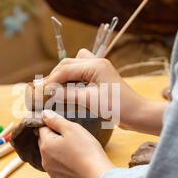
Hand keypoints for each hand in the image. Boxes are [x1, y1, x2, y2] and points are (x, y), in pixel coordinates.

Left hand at [38, 110, 114, 177]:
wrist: (98, 176)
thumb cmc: (86, 150)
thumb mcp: (72, 129)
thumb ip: (56, 120)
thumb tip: (43, 114)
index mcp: (46, 145)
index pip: (42, 129)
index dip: (54, 126)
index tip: (66, 128)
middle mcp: (45, 160)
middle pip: (46, 144)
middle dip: (56, 140)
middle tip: (74, 140)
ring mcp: (52, 174)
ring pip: (53, 158)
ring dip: (60, 154)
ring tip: (78, 153)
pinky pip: (60, 171)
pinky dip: (66, 168)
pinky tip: (78, 165)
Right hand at [43, 49, 166, 134]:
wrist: (137, 114)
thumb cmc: (118, 107)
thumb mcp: (90, 101)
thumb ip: (69, 94)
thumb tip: (50, 92)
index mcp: (95, 65)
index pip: (66, 69)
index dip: (51, 80)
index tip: (40, 90)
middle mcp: (97, 63)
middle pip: (68, 64)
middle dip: (55, 76)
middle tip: (44, 90)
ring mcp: (99, 71)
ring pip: (74, 67)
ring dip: (63, 76)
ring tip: (53, 90)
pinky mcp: (100, 79)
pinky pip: (80, 74)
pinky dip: (71, 80)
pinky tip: (66, 91)